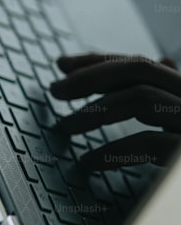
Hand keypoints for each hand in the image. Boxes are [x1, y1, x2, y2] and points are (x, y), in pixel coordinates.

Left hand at [49, 52, 180, 169]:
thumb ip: (171, 96)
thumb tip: (164, 60)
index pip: (142, 64)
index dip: (99, 61)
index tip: (62, 65)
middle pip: (140, 71)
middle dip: (91, 77)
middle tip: (55, 91)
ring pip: (141, 99)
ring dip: (95, 111)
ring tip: (64, 128)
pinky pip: (149, 142)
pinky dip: (112, 151)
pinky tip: (89, 163)